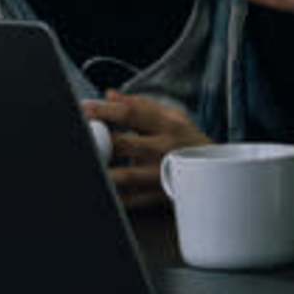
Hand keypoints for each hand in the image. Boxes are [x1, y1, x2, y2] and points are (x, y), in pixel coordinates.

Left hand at [88, 85, 202, 208]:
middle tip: (78, 137)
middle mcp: (164, 149)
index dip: (103, 111)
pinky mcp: (158, 197)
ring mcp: (161, 175)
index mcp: (167, 124)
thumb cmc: (186, 140)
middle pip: (123, 144)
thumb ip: (140, 104)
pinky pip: (130, 199)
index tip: (83, 109)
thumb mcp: (171, 116)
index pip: (130, 114)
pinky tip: (99, 187)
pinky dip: (112, 195)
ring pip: (126, 175)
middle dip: (97, 141)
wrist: (214, 173)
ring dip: (103, 171)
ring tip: (87, 166)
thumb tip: (109, 94)